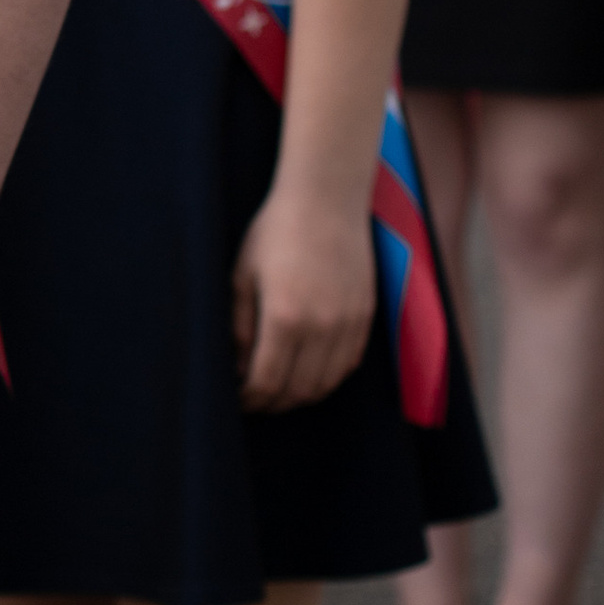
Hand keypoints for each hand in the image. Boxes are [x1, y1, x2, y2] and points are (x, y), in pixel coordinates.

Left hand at [231, 185, 374, 410]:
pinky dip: (328, 378)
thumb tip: (238, 366)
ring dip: (301, 396)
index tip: (238, 401)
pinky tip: (309, 373)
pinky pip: (348, 364)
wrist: (326, 200)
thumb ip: (240, 326)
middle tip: (255, 402)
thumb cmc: (276, 232)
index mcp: (284, 317)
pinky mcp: (366, 316)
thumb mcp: (242, 275)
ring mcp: (348, 323)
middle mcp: (321, 327)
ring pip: (327, 384)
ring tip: (280, 392)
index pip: (267, 381)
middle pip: (298, 391)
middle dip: (273, 404)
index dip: (250, 400)